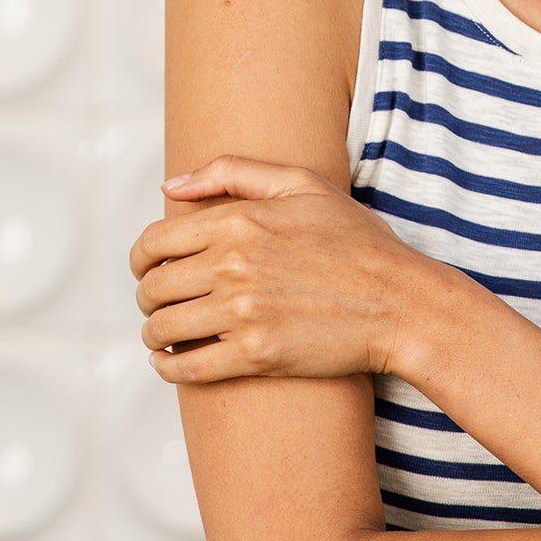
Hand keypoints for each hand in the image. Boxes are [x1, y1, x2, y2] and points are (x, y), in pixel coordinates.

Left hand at [129, 154, 433, 384]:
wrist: (399, 301)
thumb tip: (171, 187)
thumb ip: (233, 172)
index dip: (141, 256)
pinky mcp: (254, 356)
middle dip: (148, 295)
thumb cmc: (357, 240)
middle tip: (161, 300)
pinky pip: (184, 367)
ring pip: (162, 328)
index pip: (155, 241)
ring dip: (156, 331)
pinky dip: (168, 366)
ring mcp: (243, 313)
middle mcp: (235, 266)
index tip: (149, 266)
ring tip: (168, 329)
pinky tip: (175, 359)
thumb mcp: (303, 185)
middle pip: (153, 287)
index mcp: (241, 221)